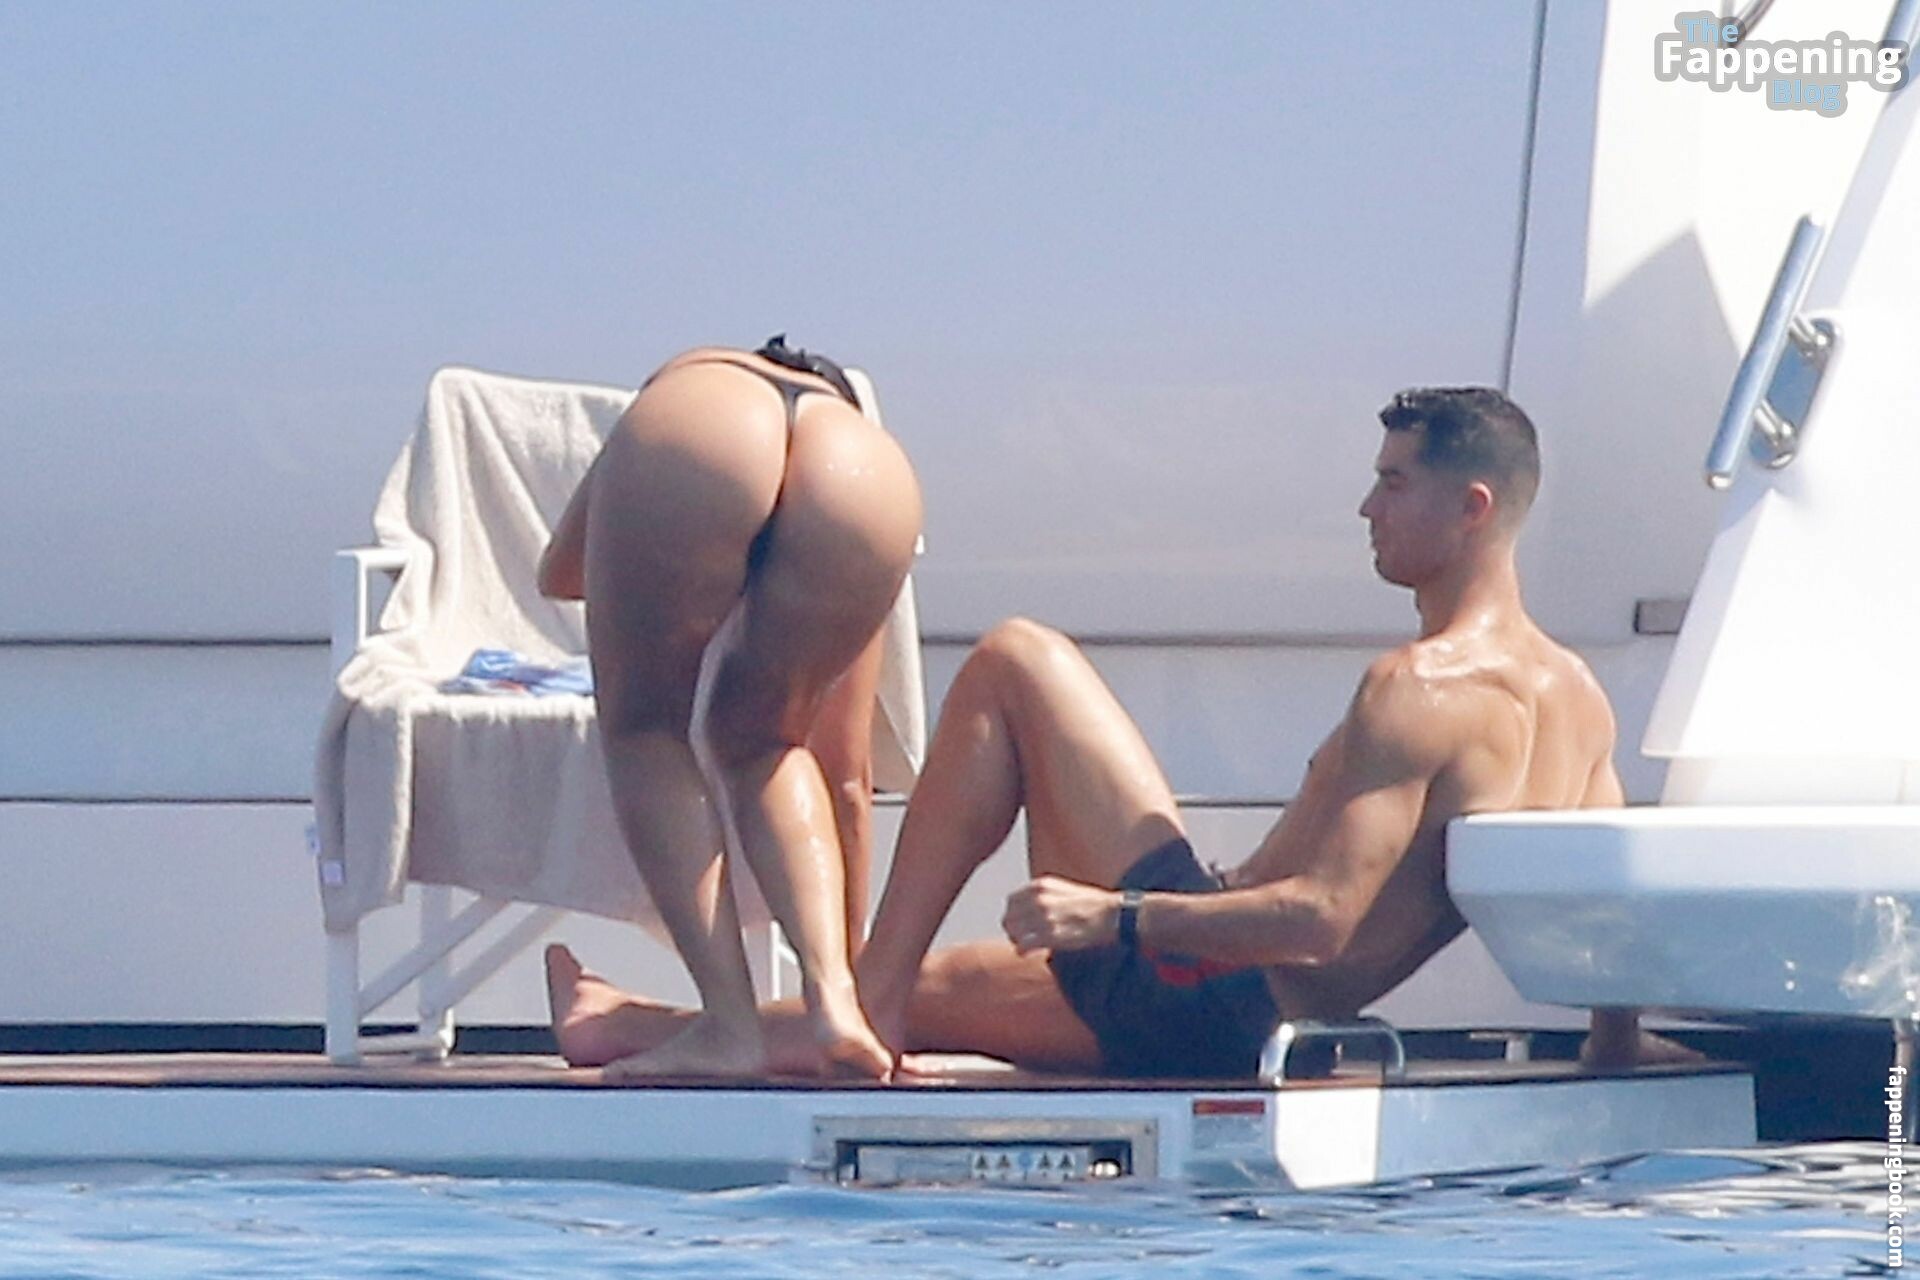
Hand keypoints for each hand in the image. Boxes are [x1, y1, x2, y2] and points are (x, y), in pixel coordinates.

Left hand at [1002, 876, 1121, 953]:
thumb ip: (1043, 895)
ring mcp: (1044, 917)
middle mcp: (1039, 899)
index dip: (1012, 914)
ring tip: (1025, 945)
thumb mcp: (1063, 889)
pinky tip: (1027, 953)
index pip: (1011, 901)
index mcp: (1041, 885)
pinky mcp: (1050, 935)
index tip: (1017, 922)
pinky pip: (1023, 945)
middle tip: (1019, 937)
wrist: (1111, 914)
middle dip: (1012, 929)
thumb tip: (1028, 908)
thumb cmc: (1091, 904)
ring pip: (1014, 932)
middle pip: (1009, 917)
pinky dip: (1022, 950)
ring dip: (1017, 940)